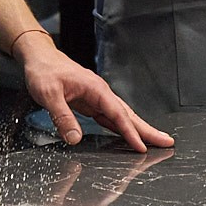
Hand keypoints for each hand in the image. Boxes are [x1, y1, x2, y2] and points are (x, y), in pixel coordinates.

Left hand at [14, 31, 174, 153]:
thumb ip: (62, 117)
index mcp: (95, 89)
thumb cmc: (43, 71)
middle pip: (128, 115)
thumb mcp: (49, 94)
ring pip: (121, 116)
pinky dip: (121, 127)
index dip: (130, 132)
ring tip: (154, 141)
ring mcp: (97, 98)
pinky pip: (110, 117)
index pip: (117, 114)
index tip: (142, 147)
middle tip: (166, 142)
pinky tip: (128, 135)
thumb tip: (75, 138)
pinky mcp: (90, 103)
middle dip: (147, 130)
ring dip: (137, 129)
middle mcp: (100, 93)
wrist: (38, 57)